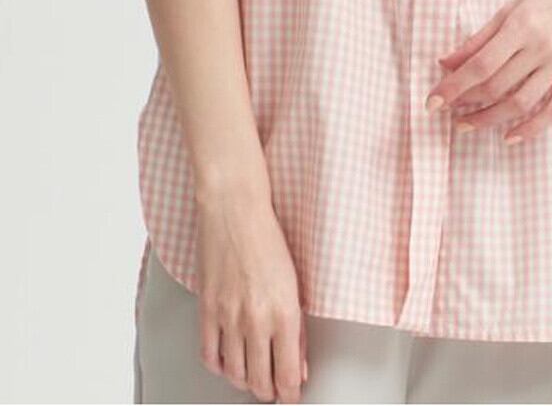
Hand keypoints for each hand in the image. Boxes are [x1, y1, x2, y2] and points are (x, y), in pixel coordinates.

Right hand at [195, 169, 306, 402]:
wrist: (234, 211)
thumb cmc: (267, 238)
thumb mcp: (295, 284)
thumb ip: (297, 328)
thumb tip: (297, 363)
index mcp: (284, 313)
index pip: (287, 375)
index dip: (290, 393)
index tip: (292, 394)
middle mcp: (255, 320)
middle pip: (260, 381)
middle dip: (269, 391)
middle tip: (274, 389)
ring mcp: (228, 317)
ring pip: (235, 374)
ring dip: (246, 382)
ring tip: (254, 378)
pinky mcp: (207, 311)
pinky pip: (209, 356)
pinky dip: (220, 367)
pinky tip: (228, 363)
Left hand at [424, 0, 551, 143]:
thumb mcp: (512, 4)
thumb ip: (480, 36)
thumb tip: (446, 62)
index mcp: (522, 24)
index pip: (480, 65)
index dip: (453, 86)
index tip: (431, 101)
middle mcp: (542, 47)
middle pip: (497, 86)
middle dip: (466, 103)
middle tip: (446, 111)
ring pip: (522, 103)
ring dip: (490, 119)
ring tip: (466, 124)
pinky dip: (532, 129)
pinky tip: (509, 137)